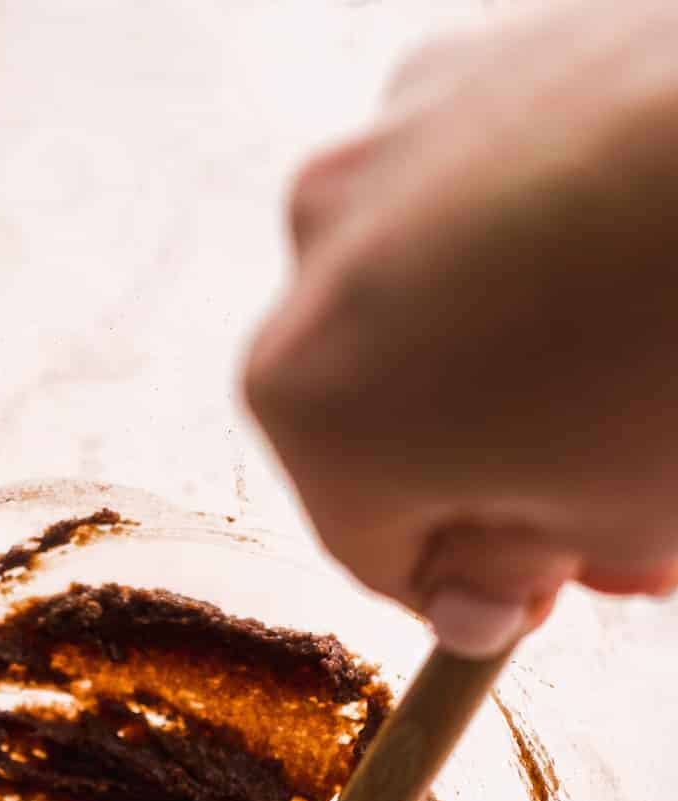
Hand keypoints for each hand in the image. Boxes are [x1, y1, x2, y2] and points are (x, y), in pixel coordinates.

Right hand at [244, 0, 677, 641]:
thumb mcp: (609, 522)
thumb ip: (511, 576)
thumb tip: (478, 599)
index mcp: (312, 402)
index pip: (372, 547)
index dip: (469, 582)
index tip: (545, 585)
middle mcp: (314, 261)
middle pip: (387, 412)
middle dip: (494, 466)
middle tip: (612, 497)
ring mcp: (386, 143)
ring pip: (430, 298)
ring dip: (510, 355)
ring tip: (634, 371)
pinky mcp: (467, 57)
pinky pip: (478, 194)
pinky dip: (538, 243)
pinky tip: (630, 259)